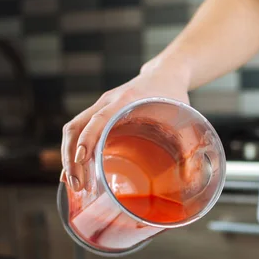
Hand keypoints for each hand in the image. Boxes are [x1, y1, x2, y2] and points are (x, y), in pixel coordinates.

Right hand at [61, 62, 189, 190]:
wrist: (165, 73)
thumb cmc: (173, 95)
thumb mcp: (182, 116)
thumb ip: (185, 143)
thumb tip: (189, 177)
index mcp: (127, 99)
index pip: (100, 118)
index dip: (89, 138)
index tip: (82, 158)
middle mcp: (108, 102)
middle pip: (77, 127)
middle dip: (72, 157)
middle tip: (78, 185)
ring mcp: (100, 106)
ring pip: (73, 130)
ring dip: (69, 157)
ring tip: (76, 184)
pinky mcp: (99, 113)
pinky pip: (79, 131)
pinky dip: (74, 151)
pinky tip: (77, 172)